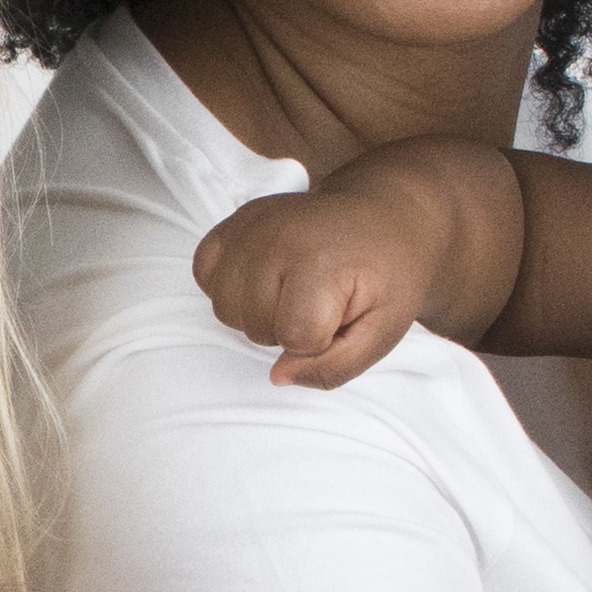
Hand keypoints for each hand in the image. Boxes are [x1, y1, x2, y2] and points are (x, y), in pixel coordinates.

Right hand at [191, 168, 435, 387]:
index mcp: (322, 262)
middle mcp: (278, 238)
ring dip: (256, 312)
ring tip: (292, 290)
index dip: (321, 342)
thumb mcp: (384, 331)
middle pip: (253, 326)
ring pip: (224, 308)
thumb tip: (276, 376)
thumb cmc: (387, 276)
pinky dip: (230, 285)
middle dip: (287, 329)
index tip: (345, 316)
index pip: (295, 338)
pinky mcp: (232, 221)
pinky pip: (204, 274)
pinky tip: (265, 276)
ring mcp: (250, 226)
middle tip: (322, 302)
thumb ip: (335, 367)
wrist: (385, 215)